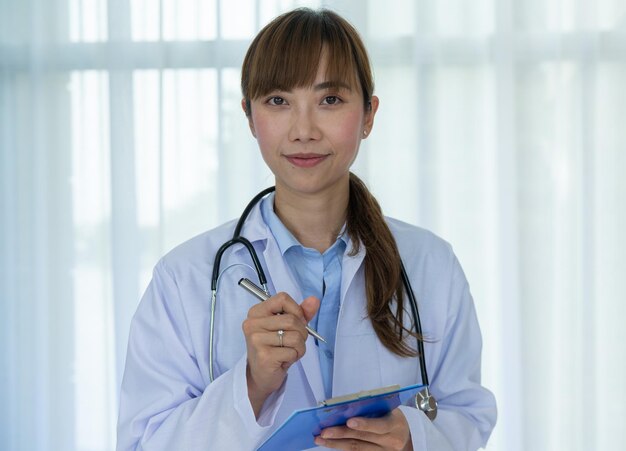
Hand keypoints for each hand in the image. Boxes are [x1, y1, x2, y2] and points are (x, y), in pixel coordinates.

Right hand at [242, 292, 319, 415]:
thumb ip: (301, 313)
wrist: (261, 375)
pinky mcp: (264, 356)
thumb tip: (314, 300)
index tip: (296, 322)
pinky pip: (292, 351)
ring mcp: (256, 340)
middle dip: (302, 333)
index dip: (296, 310)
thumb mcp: (287, 327)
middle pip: (292, 319)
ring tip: (289, 351)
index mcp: (256, 312)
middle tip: (294, 342)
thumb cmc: (274, 348)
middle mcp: (253, 324)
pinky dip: (294, 356)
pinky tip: (284, 360)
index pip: (282, 298)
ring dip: (299, 347)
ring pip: (295, 336)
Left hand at [314, 408, 412, 450]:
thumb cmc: (392, 417)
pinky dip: (341, 448)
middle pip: (363, 439)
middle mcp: (390, 442)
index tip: (349, 421)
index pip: (380, 426)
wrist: (403, 437)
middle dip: (341, 434)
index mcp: (395, 425)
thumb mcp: (389, 409)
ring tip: (320, 439)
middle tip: (324, 432)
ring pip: (356, 449)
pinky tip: (330, 443)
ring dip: (336, 444)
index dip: (364, 424)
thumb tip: (347, 406)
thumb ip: (372, 407)